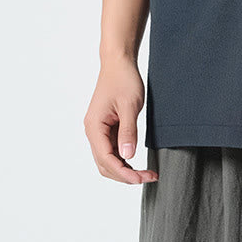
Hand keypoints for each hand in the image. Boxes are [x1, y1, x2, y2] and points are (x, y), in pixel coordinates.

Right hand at [83, 56, 158, 184]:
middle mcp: (93, 131)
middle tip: (148, 177)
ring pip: (108, 159)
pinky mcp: (107, 127)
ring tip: (146, 172)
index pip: (106, 159)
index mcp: (94, 127)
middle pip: (105, 164)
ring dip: (125, 168)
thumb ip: (128, 131)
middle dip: (125, 175)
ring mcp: (99, 130)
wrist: (119, 62)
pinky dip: (124, 157)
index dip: (124, 172)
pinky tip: (138, 160)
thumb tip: (128, 156)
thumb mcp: (130, 105)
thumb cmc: (123, 79)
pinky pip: (112, 148)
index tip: (142, 178)